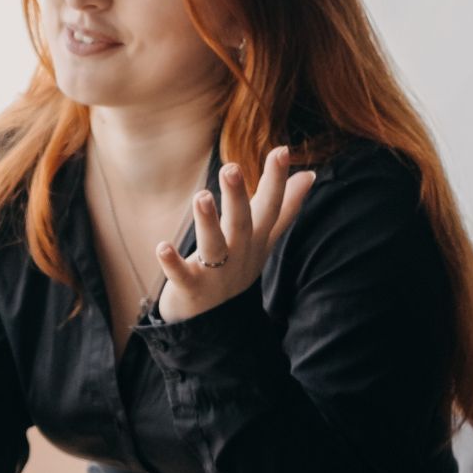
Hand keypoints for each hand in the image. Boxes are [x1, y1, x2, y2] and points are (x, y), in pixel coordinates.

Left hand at [155, 146, 315, 322]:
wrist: (216, 322)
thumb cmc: (236, 268)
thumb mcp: (264, 238)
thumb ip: (284, 207)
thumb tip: (309, 175)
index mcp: (256, 238)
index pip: (271, 206)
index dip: (277, 180)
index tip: (281, 150)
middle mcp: (240, 253)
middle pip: (242, 222)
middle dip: (238, 196)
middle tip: (230, 167)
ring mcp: (217, 273)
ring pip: (215, 246)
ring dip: (208, 222)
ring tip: (201, 196)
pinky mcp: (192, 288)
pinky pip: (182, 275)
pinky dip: (173, 263)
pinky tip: (162, 247)